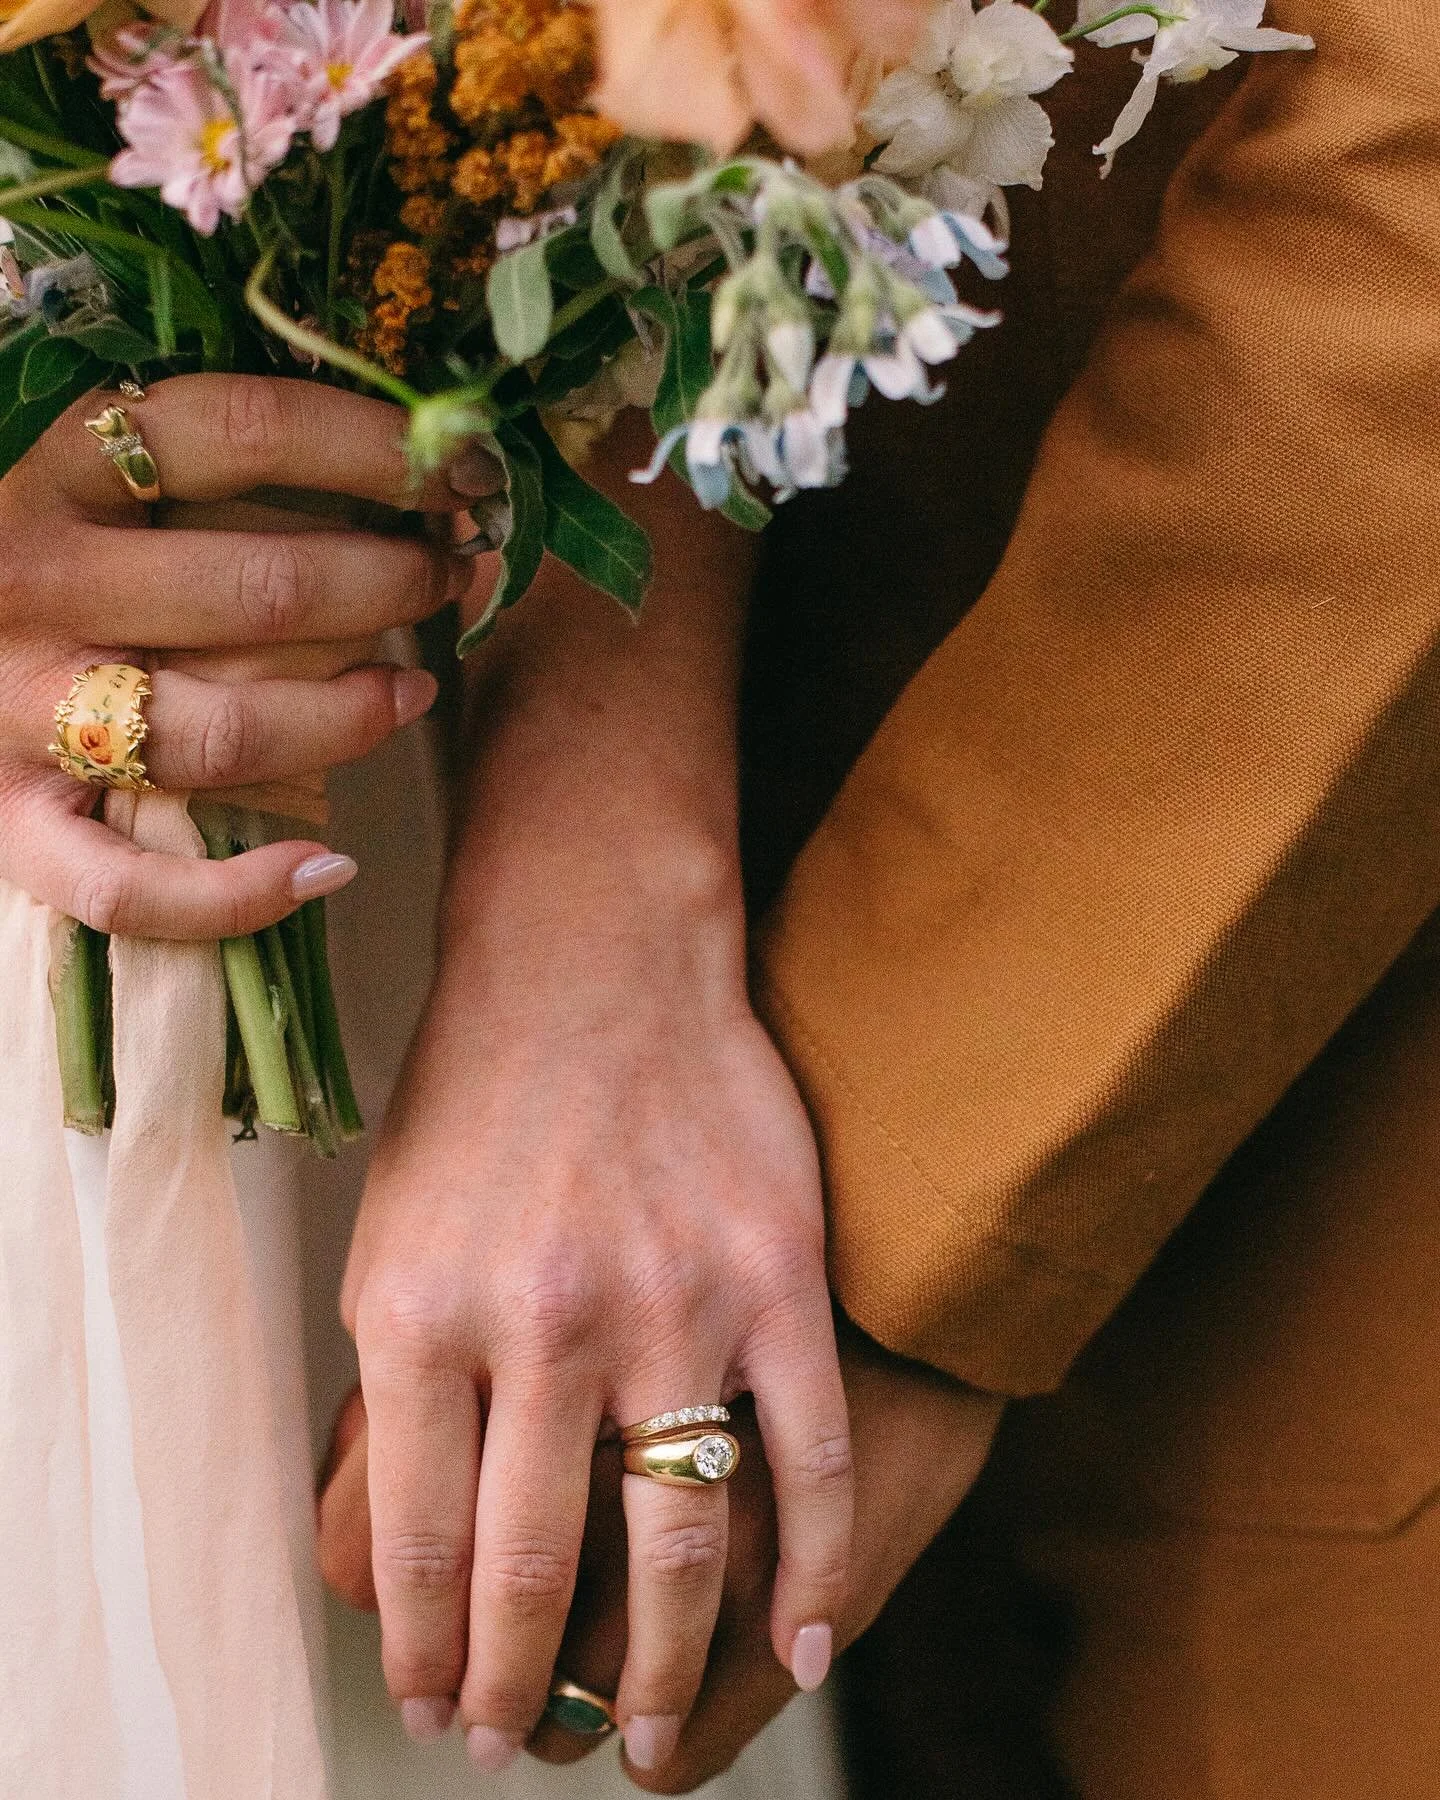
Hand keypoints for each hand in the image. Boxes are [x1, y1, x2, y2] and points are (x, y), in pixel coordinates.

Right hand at [0, 373, 495, 935]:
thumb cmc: (25, 543)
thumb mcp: (86, 466)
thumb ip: (202, 457)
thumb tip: (402, 464)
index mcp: (57, 466)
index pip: (245, 433)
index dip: (379, 448)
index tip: (466, 469)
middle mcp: (37, 585)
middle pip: (266, 591)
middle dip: (394, 584)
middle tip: (449, 577)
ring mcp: (19, 714)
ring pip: (226, 733)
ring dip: (351, 718)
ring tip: (414, 690)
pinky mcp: (11, 823)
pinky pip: (131, 888)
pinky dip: (236, 896)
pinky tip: (327, 866)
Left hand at [338, 882, 852, 1772]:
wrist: (592, 963)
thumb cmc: (479, 1101)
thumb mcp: (390, 1238)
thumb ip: (403, 1386)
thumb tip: (411, 1542)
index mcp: (423, 1317)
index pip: (417, 1548)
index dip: (424, 1656)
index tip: (435, 1705)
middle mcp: (544, 1322)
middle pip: (533, 1572)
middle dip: (515, 1690)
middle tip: (514, 1740)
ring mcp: (673, 1301)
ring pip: (678, 1541)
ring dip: (657, 1669)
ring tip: (638, 1739)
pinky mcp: (774, 1275)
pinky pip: (812, 1456)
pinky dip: (812, 1573)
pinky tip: (802, 1647)